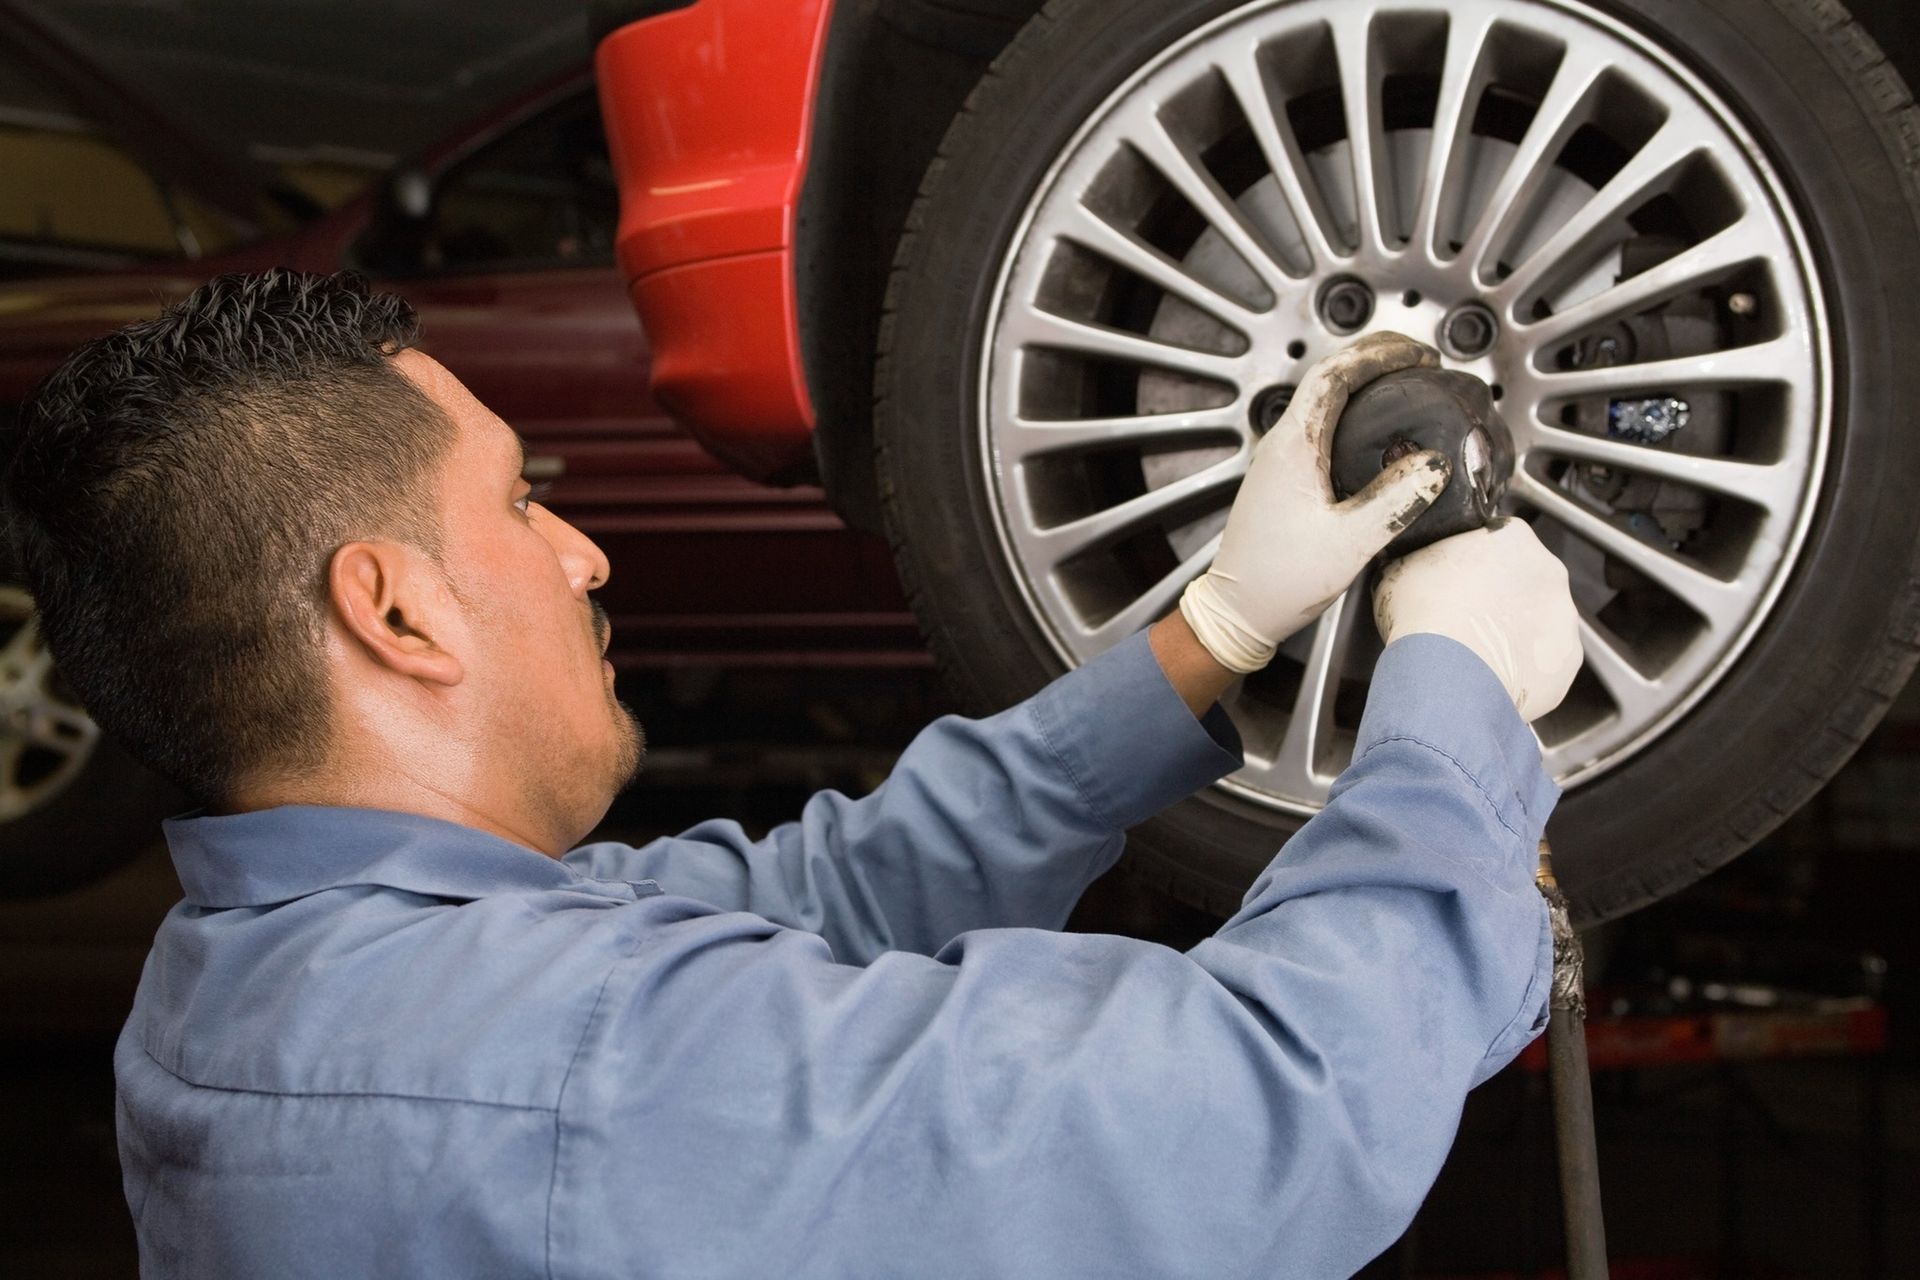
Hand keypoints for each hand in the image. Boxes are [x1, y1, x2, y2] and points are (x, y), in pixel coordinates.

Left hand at [1178, 332, 1452, 673]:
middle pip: (1329, 377)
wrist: (1237, 610)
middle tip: (1421, 359)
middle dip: (1376, 357)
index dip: (1380, 355)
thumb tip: (1435, 465)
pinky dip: (1355, 410)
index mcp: (1293, 446)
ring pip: (1324, 399)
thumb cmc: (1279, 581)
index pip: (1335, 375)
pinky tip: (1380, 428)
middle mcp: (1282, 443)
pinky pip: (1322, 425)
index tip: (1420, 356)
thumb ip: (1395, 500)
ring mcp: (1281, 458)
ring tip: (1407, 382)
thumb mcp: (1349, 543)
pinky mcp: (1285, 476)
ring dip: (1365, 381)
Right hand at [1371, 520, 1581, 720]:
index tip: (1458, 579)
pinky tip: (1493, 676)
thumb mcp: (1403, 568)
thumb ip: (1424, 558)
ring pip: (1538, 622)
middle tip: (1466, 619)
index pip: (1499, 538)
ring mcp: (1563, 618)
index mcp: (1514, 538)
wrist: (1447, 675)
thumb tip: (1417, 564)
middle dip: (1501, 597)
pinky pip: (1544, 662)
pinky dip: (1524, 669)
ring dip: (1515, 632)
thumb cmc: (1424, 616)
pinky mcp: (1566, 661)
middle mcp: (1549, 572)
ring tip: (1477, 653)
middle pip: (1524, 580)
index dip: (1476, 562)